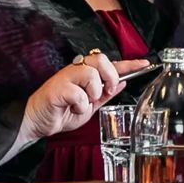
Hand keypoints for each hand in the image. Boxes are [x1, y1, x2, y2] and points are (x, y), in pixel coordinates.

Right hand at [17, 54, 143, 150]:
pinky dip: (80, 105)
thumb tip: (124, 83)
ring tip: (86, 102)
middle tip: (107, 91)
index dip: (129, 64)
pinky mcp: (56, 88)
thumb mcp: (89, 105)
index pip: (111, 64)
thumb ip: (105, 94)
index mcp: (86, 74)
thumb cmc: (61, 112)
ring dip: (93, 91)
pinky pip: (78, 93)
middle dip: (110, 76)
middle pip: (101, 59)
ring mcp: (65, 77)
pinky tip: (73, 108)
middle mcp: (76, 71)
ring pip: (91, 73)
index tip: (146, 63)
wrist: (37, 123)